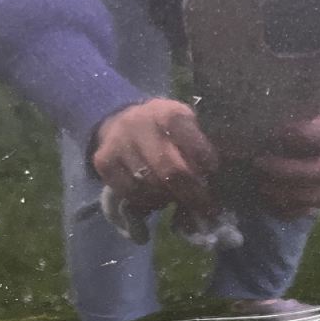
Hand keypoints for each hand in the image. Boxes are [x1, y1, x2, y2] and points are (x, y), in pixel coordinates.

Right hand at [92, 98, 218, 216]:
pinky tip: (154, 195)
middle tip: (204, 207)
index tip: (213, 174)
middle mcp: (139, 124)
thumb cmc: (163, 130)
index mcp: (168, 113)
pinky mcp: (104, 161)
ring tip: (175, 196)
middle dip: (192, 194)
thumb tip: (216, 184)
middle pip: (171, 170)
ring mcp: (118, 142)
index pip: (192, 141)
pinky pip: (130, 193)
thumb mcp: (185, 127)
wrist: (119, 120)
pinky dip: (147, 201)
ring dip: (168, 198)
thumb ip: (199, 149)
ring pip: (150, 186)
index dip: (205, 162)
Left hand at [253, 69, 319, 218]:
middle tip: (258, 163)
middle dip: (289, 171)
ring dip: (288, 194)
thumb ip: (296, 94)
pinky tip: (268, 201)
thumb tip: (252, 95)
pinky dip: (290, 210)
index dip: (302, 135)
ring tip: (259, 184)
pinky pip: (315, 210)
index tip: (274, 131)